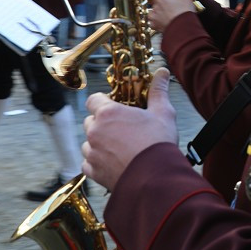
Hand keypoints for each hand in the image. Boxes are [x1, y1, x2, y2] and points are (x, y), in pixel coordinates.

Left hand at [82, 70, 178, 190]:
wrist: (156, 178)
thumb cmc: (159, 143)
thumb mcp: (163, 112)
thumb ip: (158, 91)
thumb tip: (162, 72)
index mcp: (108, 113)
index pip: (93, 100)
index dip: (102, 102)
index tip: (114, 107)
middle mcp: (95, 131)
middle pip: (90, 121)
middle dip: (102, 123)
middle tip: (121, 128)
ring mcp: (92, 152)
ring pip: (88, 143)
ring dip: (99, 143)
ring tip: (119, 147)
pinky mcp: (93, 171)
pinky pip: (88, 163)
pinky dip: (97, 162)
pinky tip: (113, 162)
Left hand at [147, 0, 196, 33]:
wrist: (184, 29)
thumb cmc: (184, 11)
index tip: (168, 0)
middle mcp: (154, 7)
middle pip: (155, 4)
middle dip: (162, 6)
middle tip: (171, 9)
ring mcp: (153, 18)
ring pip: (153, 14)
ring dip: (159, 15)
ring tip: (169, 17)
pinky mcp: (154, 27)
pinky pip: (153, 24)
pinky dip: (158, 23)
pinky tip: (166, 23)